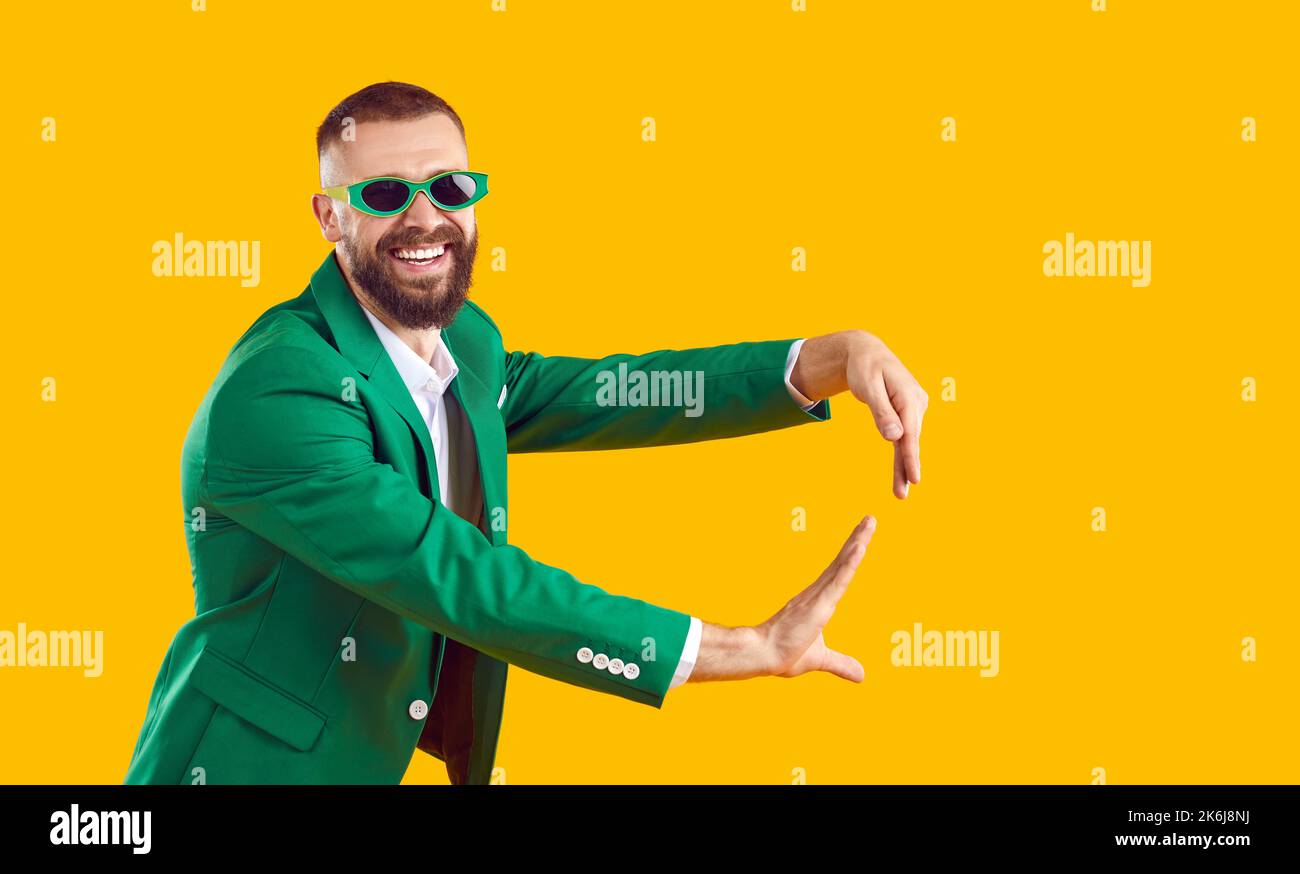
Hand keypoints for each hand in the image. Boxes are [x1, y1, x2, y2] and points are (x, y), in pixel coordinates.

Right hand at [755, 515, 875, 681]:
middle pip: (843, 561)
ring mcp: (818, 596)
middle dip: (857, 539)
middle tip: (870, 519)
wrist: (763, 655)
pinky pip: (838, 579)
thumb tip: (862, 675)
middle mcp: (818, 592)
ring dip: (857, 542)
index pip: (840, 573)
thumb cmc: (784, 654)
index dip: (851, 555)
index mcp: (818, 601)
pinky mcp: (818, 603)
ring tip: (870, 523)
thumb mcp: (821, 659)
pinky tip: (860, 547)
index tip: (862, 537)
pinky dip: (850, 563)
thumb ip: (841, 663)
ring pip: (843, 565)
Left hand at [791, 330, 928, 498]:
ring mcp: (913, 407)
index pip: (910, 432)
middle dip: (906, 467)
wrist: (865, 351)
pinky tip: (902, 471)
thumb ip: (882, 412)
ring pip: (908, 440)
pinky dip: (902, 452)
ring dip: (904, 464)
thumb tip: (895, 437)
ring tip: (900, 491)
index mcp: (908, 396)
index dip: (911, 457)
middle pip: (910, 440)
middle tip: (902, 495)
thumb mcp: (868, 387)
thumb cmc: (864, 367)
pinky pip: (904, 435)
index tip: (914, 478)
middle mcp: (916, 402)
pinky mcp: (908, 411)